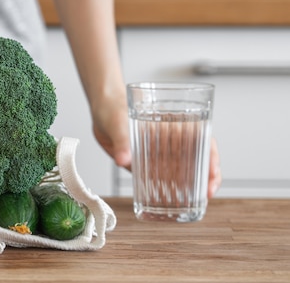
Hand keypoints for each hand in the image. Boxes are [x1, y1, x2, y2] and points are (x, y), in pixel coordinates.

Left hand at [91, 102, 222, 197]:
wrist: (98, 108)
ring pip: (180, 170)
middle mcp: (167, 140)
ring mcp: (156, 151)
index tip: (212, 174)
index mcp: (171, 125)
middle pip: (196, 158)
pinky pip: (157, 176)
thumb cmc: (113, 106)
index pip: (202, 140)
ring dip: (187, 186)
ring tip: (189, 203)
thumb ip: (121, 140)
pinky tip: (164, 201)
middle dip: (205, 177)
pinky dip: (164, 189)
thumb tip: (123, 159)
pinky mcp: (142, 161)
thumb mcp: (118, 121)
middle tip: (205, 196)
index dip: (212, 158)